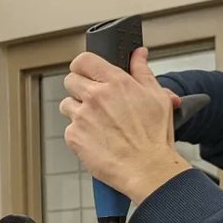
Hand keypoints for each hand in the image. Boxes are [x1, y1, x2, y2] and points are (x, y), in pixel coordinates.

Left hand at [60, 47, 190, 202]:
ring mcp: (81, 117)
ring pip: (66, 105)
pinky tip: (97, 138)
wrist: (146, 168)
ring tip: (97, 122)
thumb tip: (138, 54)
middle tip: (93, 98)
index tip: (87, 72)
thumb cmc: (154, 136)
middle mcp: (95, 97)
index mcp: (115, 83)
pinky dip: (79, 132)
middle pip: (70, 80)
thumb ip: (142, 71)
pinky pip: (69, 128)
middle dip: (79, 87)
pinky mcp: (73, 137)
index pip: (83, 60)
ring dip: (77, 110)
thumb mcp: (156, 96)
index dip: (83, 65)